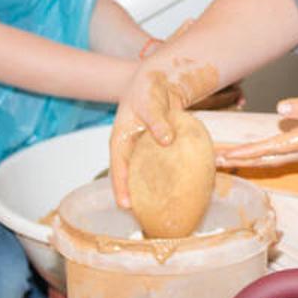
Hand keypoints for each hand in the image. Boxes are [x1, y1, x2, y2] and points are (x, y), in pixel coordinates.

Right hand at [109, 57, 219, 207]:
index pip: (118, 167)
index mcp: (121, 139)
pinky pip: (162, 166)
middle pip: (130, 177)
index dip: (120, 187)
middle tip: (143, 216)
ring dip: (151, 190)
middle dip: (135, 196)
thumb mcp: (151, 102)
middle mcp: (131, 148)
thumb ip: (157, 120)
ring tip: (160, 209)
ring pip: (145, 174)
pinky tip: (180, 188)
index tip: (126, 205)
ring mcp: (145, 150)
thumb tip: (166, 140)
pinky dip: (168, 177)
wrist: (162, 81)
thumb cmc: (149, 89)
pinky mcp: (159, 149)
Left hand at [215, 92, 297, 166]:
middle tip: (214, 162)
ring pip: (273, 160)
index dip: (244, 153)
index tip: (223, 155)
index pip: (268, 150)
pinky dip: (264, 157)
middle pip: (265, 160)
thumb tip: (280, 109)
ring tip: (228, 159)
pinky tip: (257, 154)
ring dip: (250, 160)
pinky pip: (282, 157)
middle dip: (240, 161)